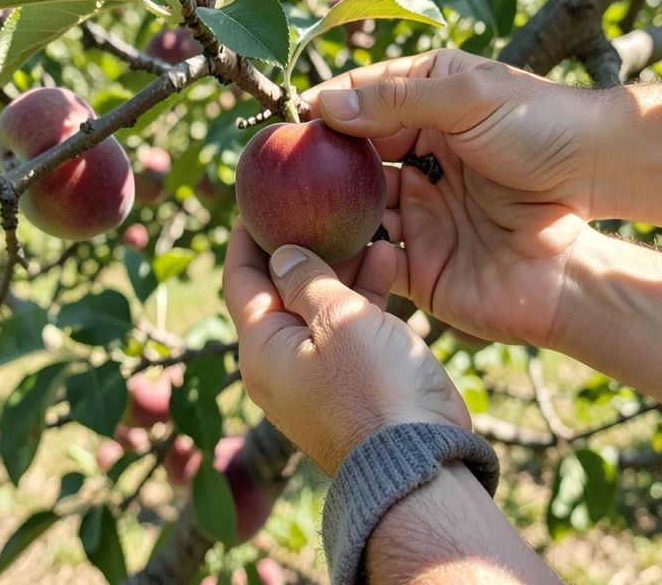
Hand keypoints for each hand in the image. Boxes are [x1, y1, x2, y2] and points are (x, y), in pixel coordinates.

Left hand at [222, 219, 468, 473]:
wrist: (421, 462)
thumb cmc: (375, 389)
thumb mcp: (338, 320)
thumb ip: (306, 279)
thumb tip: (280, 253)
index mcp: (261, 348)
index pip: (240, 279)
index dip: (247, 236)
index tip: (256, 198)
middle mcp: (281, 362)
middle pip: (281, 289)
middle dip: (303, 243)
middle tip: (320, 200)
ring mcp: (319, 372)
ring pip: (321, 305)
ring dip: (341, 264)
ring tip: (363, 221)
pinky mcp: (354, 380)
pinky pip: (350, 327)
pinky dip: (363, 293)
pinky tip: (387, 256)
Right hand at [308, 50, 600, 348]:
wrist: (597, 189)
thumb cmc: (542, 127)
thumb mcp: (468, 99)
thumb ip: (395, 102)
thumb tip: (324, 104)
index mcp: (431, 106)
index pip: (360, 103)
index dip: (321, 112)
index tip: (280, 126)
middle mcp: (421, 158)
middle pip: (352, 162)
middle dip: (315, 169)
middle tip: (272, 176)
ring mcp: (423, 211)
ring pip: (359, 213)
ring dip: (326, 216)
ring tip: (284, 218)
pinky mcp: (428, 261)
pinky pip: (378, 260)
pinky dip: (350, 259)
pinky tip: (320, 255)